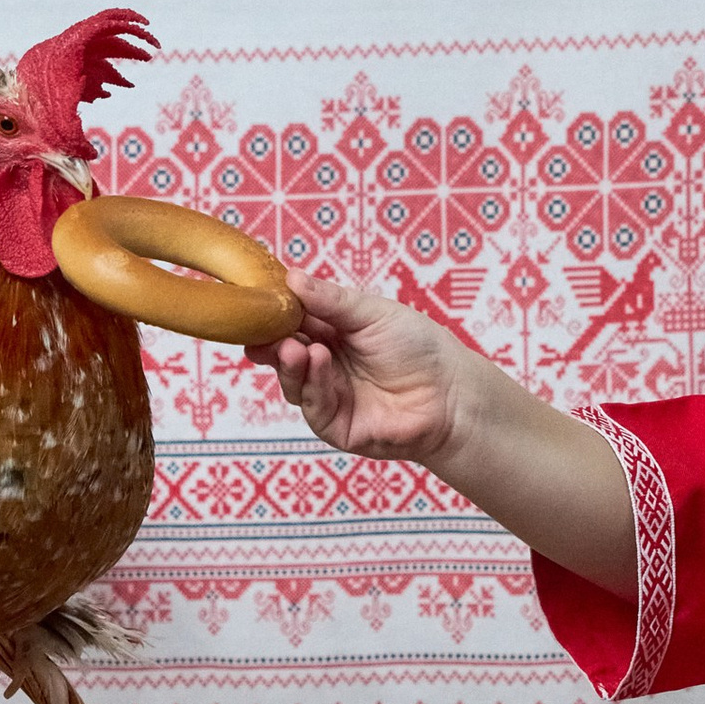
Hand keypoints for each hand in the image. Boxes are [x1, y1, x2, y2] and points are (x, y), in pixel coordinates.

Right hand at [248, 276, 635, 594]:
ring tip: (294, 346)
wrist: (452, 393)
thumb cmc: (419, 347)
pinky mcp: (335, 426)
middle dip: (270, 341)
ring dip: (289, 362)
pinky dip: (311, 383)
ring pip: (292, 381)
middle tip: (261, 330)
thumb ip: (330, 299)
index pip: (292, 323)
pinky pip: (313, 406)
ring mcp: (328, 398)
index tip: (252, 304)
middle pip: (283, 354)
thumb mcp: (371, 313)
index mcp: (332, 334)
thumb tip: (290, 277)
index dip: (271, 315)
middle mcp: (325, 366)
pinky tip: (317, 362)